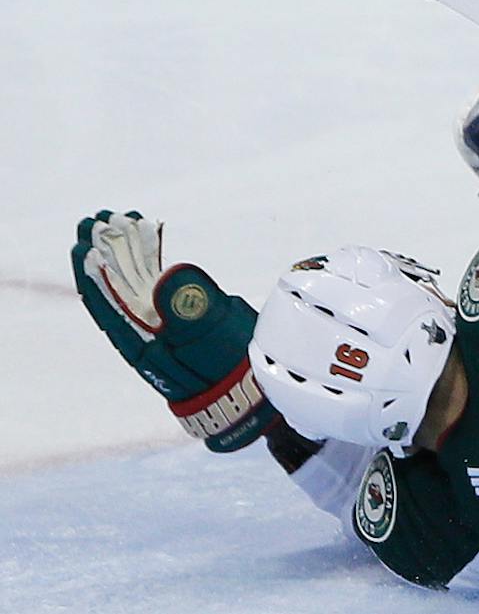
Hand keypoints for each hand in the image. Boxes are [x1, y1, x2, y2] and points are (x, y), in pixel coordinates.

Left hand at [72, 211, 274, 451]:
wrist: (253, 396)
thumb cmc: (235, 371)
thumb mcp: (217, 341)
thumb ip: (193, 310)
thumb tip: (168, 275)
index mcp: (143, 347)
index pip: (108, 306)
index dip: (94, 274)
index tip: (86, 243)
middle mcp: (144, 338)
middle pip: (111, 294)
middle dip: (99, 256)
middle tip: (90, 221)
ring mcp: (161, 329)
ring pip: (130, 288)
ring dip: (120, 255)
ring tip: (113, 222)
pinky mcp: (180, 320)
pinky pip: (153, 289)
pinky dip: (148, 264)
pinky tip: (148, 241)